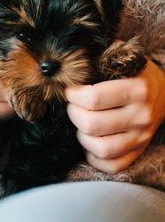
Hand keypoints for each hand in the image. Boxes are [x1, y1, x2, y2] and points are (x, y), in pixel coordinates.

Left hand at [66, 58, 164, 173]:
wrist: (164, 92)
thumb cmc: (133, 73)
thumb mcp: (122, 57)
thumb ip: (99, 56)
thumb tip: (66, 61)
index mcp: (139, 89)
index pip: (94, 98)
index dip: (73, 95)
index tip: (70, 90)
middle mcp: (142, 116)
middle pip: (92, 125)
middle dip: (73, 114)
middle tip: (72, 106)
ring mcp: (141, 137)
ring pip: (101, 149)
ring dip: (82, 136)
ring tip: (81, 123)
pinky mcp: (138, 152)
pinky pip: (112, 165)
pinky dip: (94, 156)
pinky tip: (91, 140)